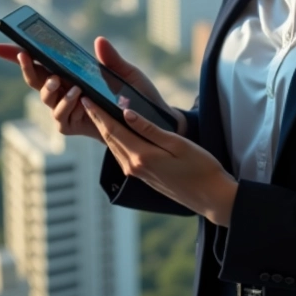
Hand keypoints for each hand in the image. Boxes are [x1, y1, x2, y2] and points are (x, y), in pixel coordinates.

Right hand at [0, 36, 186, 140]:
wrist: (151, 123)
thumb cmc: (138, 95)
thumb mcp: (128, 73)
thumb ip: (112, 59)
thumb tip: (99, 40)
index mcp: (72, 72)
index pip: (40, 61)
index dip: (14, 54)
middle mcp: (64, 90)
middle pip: (36, 78)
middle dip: (26, 66)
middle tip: (26, 55)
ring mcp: (66, 109)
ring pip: (46, 97)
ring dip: (49, 87)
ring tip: (62, 81)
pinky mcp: (73, 126)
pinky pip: (60, 117)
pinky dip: (66, 106)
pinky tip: (77, 97)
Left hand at [82, 98, 237, 226]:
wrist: (210, 196)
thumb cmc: (200, 167)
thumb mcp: (177, 144)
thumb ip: (149, 129)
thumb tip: (126, 113)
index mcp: (142, 156)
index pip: (113, 130)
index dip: (98, 113)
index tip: (86, 98)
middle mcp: (134, 166)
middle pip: (109, 138)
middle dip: (96, 118)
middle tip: (85, 100)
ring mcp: (137, 173)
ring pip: (114, 147)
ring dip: (103, 129)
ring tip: (96, 111)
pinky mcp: (143, 175)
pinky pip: (122, 154)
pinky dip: (115, 139)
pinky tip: (115, 130)